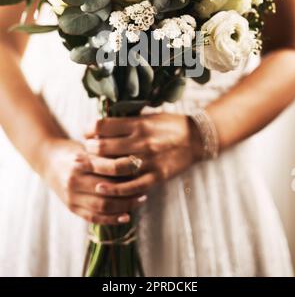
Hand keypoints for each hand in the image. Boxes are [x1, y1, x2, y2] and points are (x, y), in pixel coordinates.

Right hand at [43, 138, 147, 224]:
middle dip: (129, 191)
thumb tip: (135, 158)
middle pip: (107, 190)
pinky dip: (112, 219)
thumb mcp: (87, 146)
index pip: (109, 167)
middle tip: (145, 188)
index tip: (141, 166)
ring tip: (140, 200)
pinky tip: (126, 216)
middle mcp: (74, 180)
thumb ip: (106, 153)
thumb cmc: (74, 150)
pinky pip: (94, 217)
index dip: (127, 168)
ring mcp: (72, 196)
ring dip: (124, 206)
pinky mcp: (71, 208)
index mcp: (79, 162)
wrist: (48, 160)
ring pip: (102, 206)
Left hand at [85, 113, 201, 198]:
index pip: (104, 126)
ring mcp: (149, 160)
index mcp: (139, 124)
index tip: (86, 132)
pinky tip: (102, 188)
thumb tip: (102, 125)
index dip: (90, 129)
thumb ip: (127, 121)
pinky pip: (131, 186)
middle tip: (85, 150)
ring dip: (97, 167)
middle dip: (90, 149)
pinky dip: (115, 189)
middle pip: (105, 147)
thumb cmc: (169, 125)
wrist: (196, 138)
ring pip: (114, 168)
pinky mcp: (156, 176)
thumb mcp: (148, 117)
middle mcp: (141, 141)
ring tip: (90, 166)